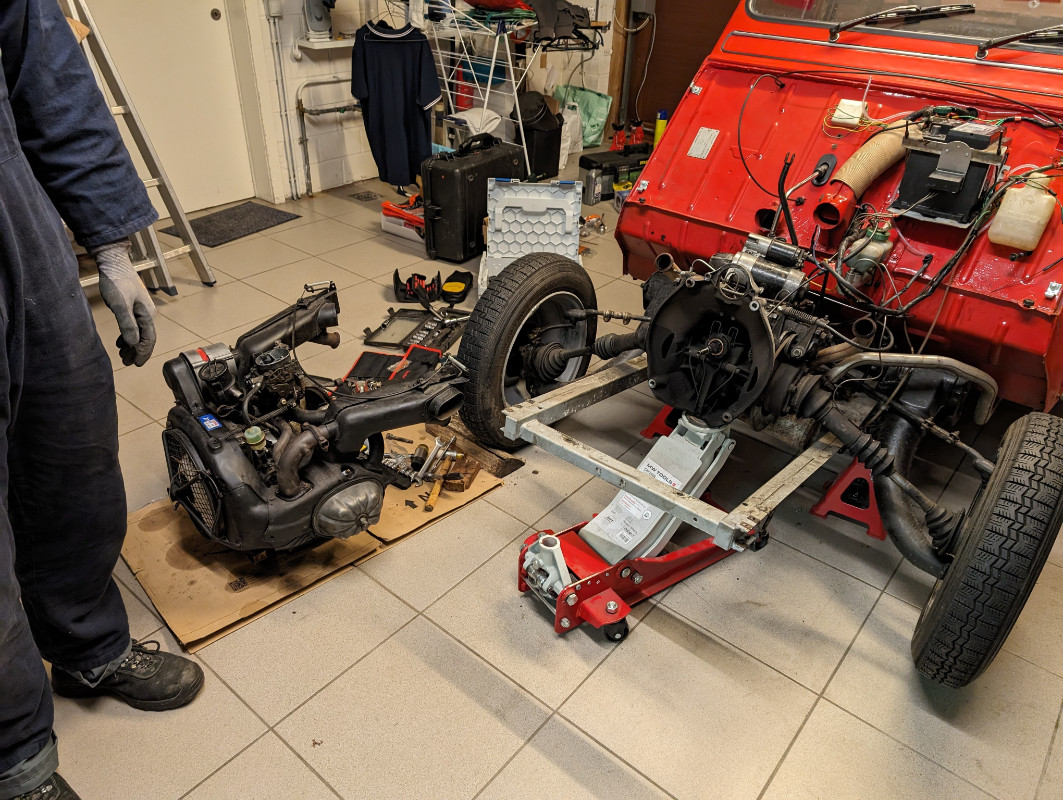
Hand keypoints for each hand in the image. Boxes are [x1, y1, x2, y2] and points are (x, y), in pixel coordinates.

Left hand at [91, 240, 156, 366]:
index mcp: (147, 313)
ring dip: (131, 345)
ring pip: (139, 332)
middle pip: (145, 337)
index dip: (142, 352)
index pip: (148, 338)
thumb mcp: (120, 305)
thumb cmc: (117, 282)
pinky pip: (133, 326)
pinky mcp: (132, 306)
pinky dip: (127, 336)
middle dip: (137, 351)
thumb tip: (133, 343)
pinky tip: (120, 342)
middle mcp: (146, 313)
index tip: (135, 364)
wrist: (113, 261)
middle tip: (127, 363)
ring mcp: (140, 309)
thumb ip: (127, 324)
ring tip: (122, 355)